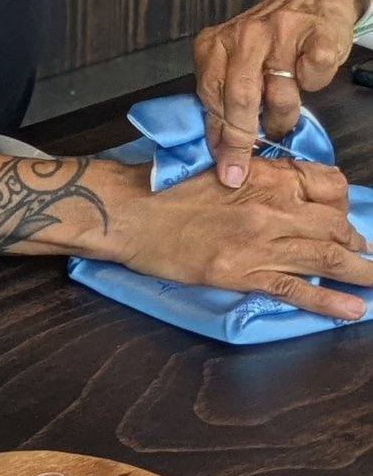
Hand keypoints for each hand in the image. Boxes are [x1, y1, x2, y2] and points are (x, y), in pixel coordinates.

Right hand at [115, 156, 371, 321]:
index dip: (342, 204)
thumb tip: (285, 194)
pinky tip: (354, 309)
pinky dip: (330, 302)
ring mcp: (259, 243)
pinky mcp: (243, 273)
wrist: (127, 212)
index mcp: (264, 174)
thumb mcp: (216, 165)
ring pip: (327, 258)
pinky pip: (297, 289)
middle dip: (356, 243)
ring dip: (361, 273)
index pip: (329, 185)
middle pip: (335, 226)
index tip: (341, 216)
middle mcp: (270, 206)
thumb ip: (255, 175)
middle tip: (363, 254)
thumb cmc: (162, 186)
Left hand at [193, 0, 366, 182]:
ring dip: (281, 117)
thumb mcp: (234, 58)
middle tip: (246, 165)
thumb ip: (223, 92)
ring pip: (279, 94)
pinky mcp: (317, 35)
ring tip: (280, 118)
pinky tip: (306, 77)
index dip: (217, 136)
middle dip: (241, 140)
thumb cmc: (268, 35)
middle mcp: (243, 37)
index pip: (209, 96)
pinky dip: (313, 84)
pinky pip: (314, 75)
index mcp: (215, 44)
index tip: (223, 168)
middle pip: (237, 98)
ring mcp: (281, 34)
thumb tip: (218, 144)